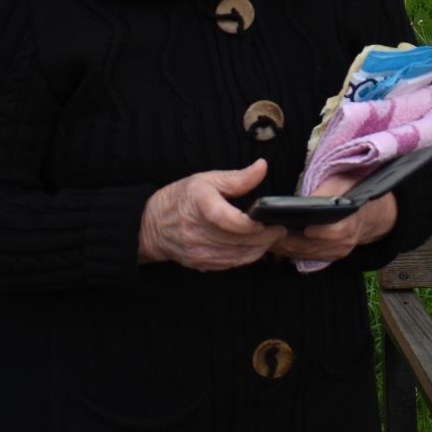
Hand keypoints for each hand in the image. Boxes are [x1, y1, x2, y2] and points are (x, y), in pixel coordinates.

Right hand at [139, 159, 286, 270]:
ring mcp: (197, 250)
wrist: (151, 224)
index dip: (250, 224)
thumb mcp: (207, 179)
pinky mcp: (199, 264)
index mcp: (198, 204)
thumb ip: (238, 178)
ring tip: (271, 237)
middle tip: (280, 228)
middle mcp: (195, 230)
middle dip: (264, 237)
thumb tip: (262, 167)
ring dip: (259, 249)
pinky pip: (230, 264)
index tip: (268, 221)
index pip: (227, 219)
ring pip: (237, 256)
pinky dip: (246, 257)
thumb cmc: (181, 197)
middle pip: (237, 240)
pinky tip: (255, 247)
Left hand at [270, 173, 399, 265]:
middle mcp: (343, 244)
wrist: (370, 213)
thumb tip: (303, 202)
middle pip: (310, 246)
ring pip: (304, 254)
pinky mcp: (327, 257)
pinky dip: (289, 251)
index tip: (296, 227)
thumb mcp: (343, 183)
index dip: (316, 232)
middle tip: (266, 231)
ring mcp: (335, 253)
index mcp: (350, 224)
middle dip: (287, 240)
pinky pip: (304, 257)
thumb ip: (326, 192)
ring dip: (284, 247)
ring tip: (264, 236)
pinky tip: (274, 241)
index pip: (334, 232)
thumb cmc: (353, 192)